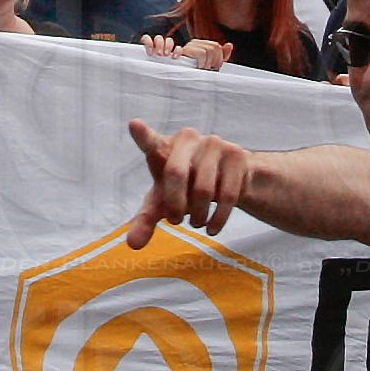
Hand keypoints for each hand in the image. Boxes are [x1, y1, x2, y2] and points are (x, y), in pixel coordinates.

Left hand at [127, 119, 250, 244]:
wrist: (227, 177)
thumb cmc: (184, 186)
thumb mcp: (162, 202)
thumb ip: (145, 220)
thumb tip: (132, 245)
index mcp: (163, 147)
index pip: (150, 141)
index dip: (142, 134)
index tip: (134, 125)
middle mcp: (187, 139)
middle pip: (176, 174)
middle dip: (175, 204)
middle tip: (176, 222)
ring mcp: (214, 144)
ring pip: (204, 189)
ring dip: (198, 215)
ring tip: (197, 223)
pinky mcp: (236, 155)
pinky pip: (228, 194)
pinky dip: (218, 218)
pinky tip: (212, 228)